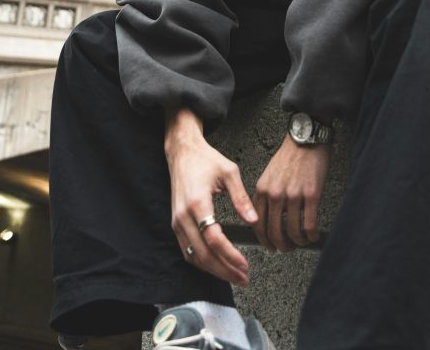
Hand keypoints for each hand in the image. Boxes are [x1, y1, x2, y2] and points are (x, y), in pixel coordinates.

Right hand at [165, 108, 256, 285]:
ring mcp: (177, 221)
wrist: (182, 152)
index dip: (230, 256)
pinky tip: (216, 264)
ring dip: (213, 269)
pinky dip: (201, 262)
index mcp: (197, 202)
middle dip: (224, 270)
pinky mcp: (176, 223)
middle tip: (242, 277)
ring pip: (193, 256)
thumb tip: (253, 220)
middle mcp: (183, 215)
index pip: (213, 239)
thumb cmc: (205, 159)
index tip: (244, 265)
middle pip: (202, 254)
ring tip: (233, 275)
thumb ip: (241, 197)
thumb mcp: (229, 172)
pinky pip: (187, 250)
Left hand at [253, 134, 330, 252]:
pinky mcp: (311, 194)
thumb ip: (265, 195)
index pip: (258, 224)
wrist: (306, 139)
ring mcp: (293, 195)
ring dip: (297, 242)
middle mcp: (275, 194)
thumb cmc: (289, 156)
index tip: (270, 246)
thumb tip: (266, 218)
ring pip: (292, 231)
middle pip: (274, 232)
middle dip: (281, 246)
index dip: (264, 240)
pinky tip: (313, 236)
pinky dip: (311, 235)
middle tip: (287, 249)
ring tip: (302, 242)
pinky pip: (309, 224)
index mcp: (262, 189)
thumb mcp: (269, 174)